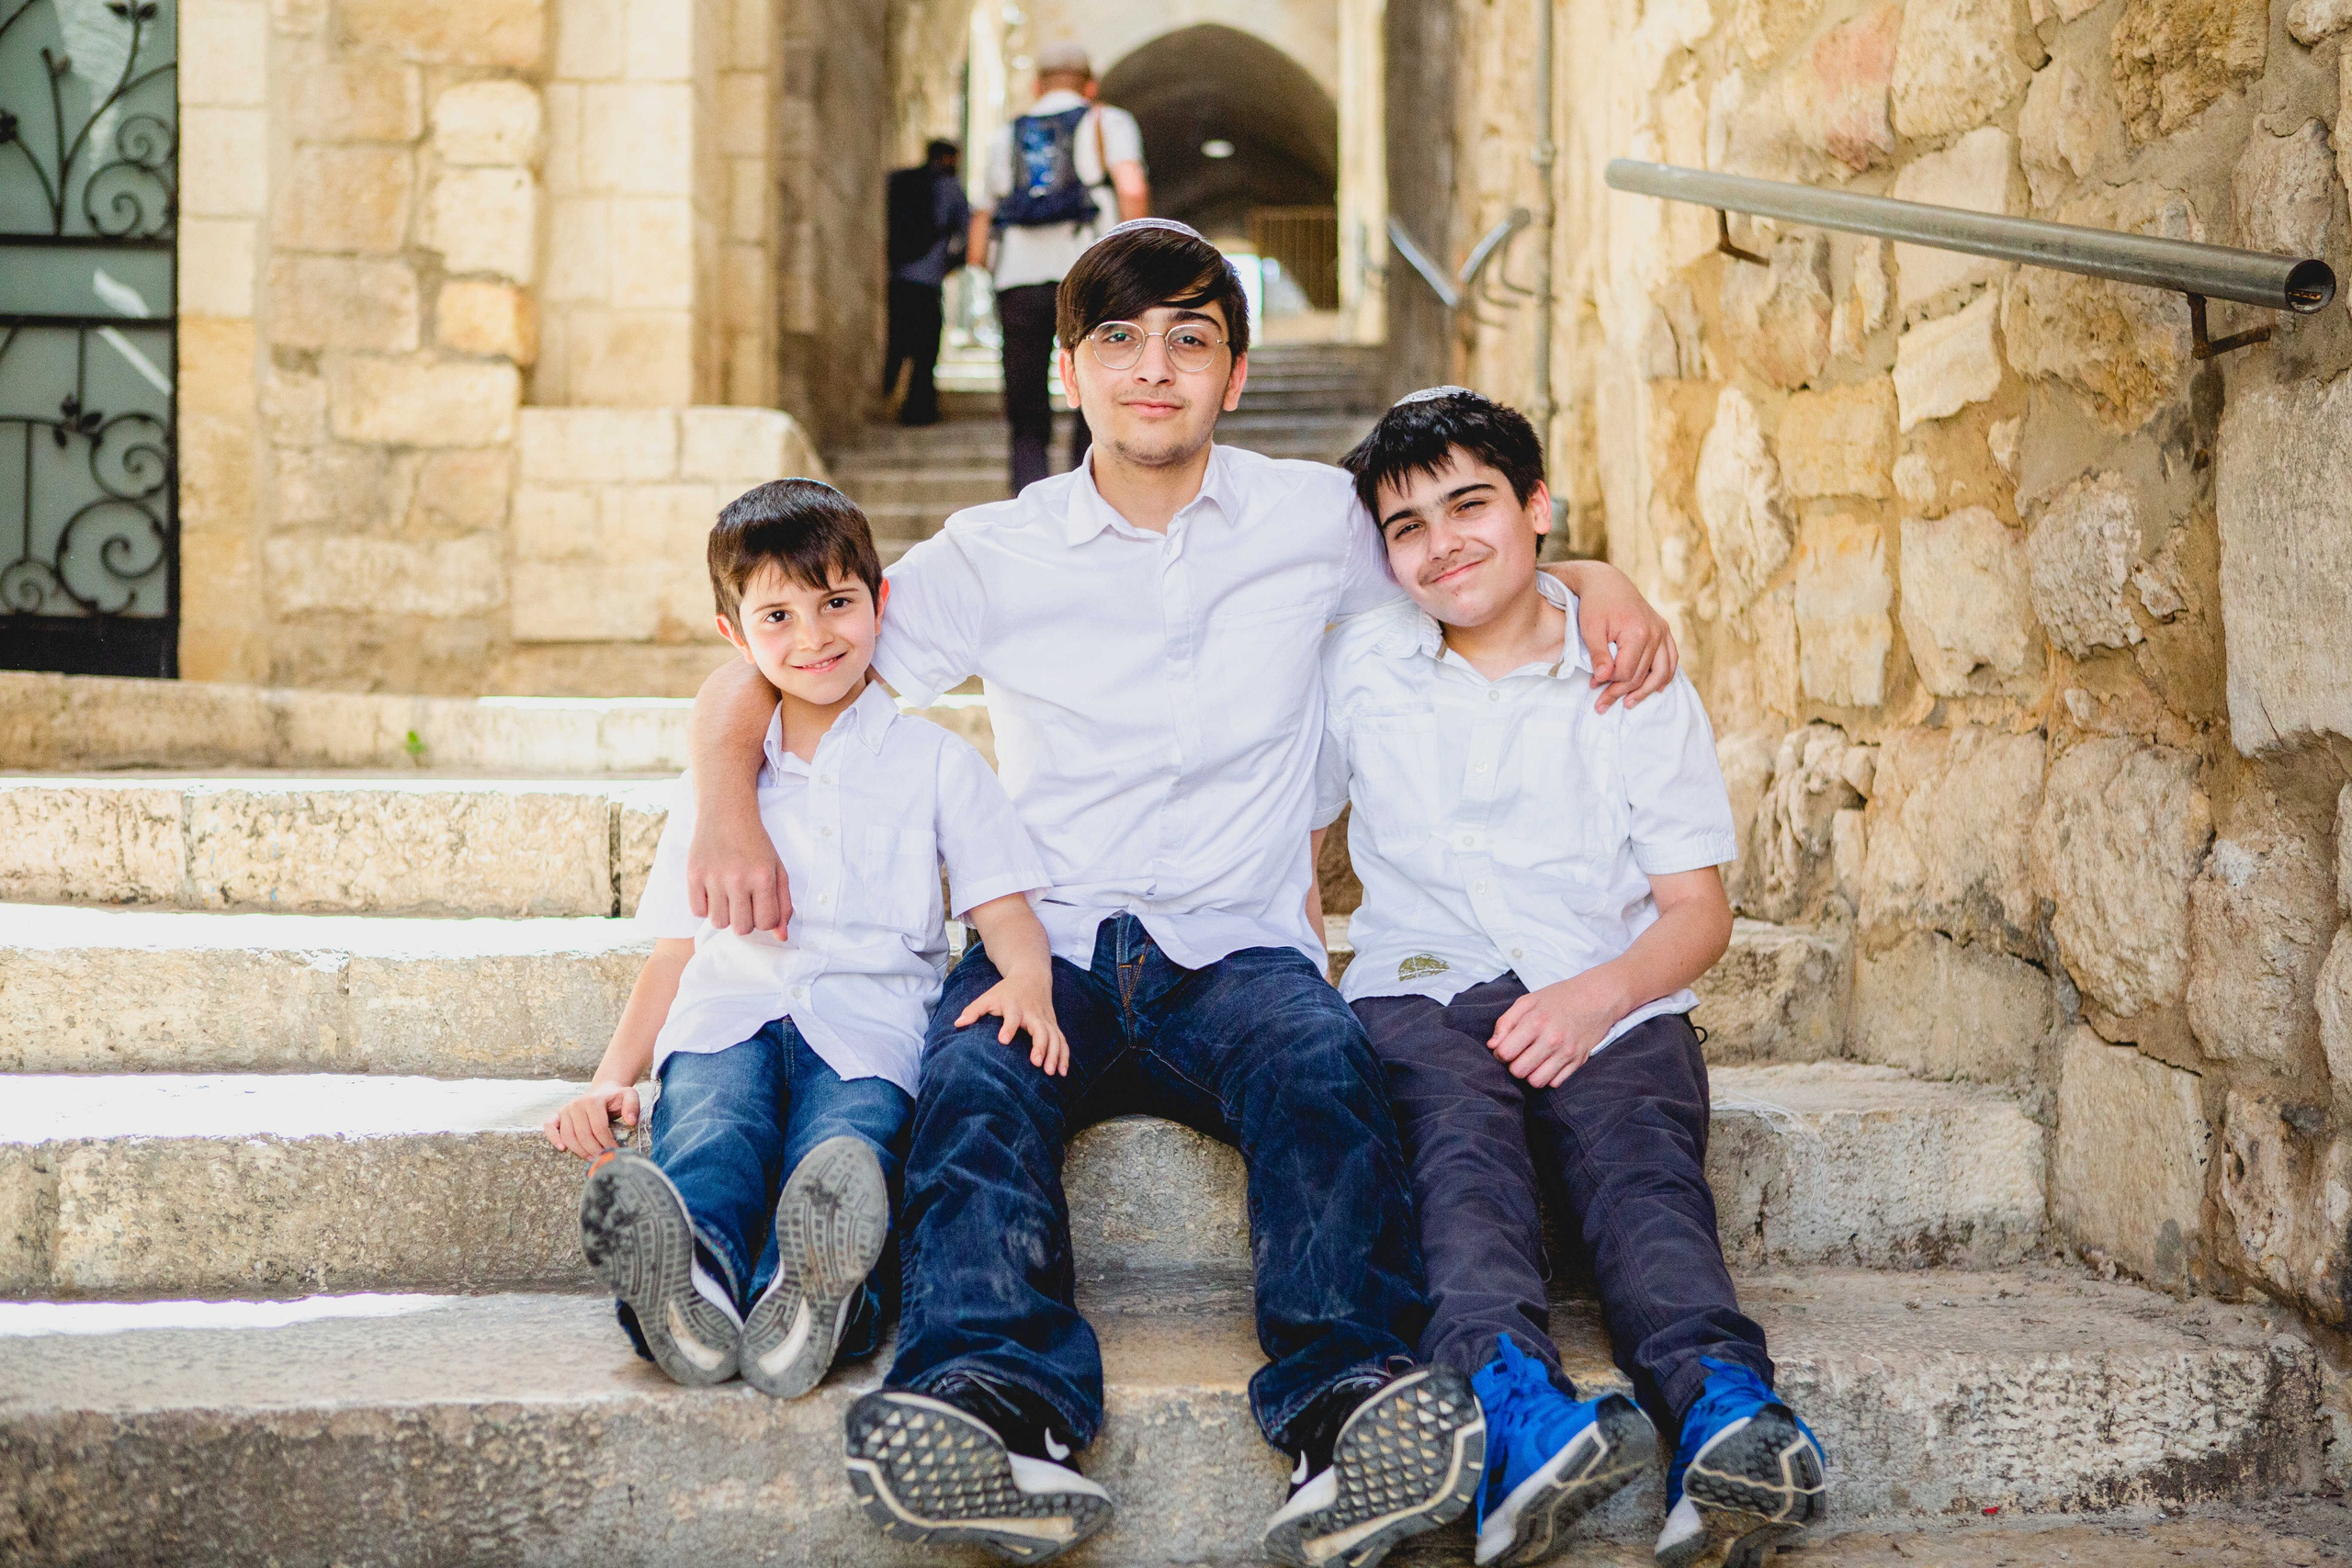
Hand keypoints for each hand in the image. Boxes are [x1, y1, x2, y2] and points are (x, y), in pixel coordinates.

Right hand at [546, 1081, 641, 1157]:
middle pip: (583, 1135)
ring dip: (580, 1151)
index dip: (607, 1142)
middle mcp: (576, 1104)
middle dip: (595, 1150)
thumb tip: (630, 1122)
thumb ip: (633, 1106)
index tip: (615, 1151)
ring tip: (592, 1158)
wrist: (603, 1091)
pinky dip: (553, 1138)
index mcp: (593, 1100)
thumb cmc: (616, 1098)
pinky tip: (562, 1149)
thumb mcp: (629, 1096)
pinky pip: (550, 1127)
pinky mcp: (557, 1114)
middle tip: (604, 1159)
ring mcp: (565, 1109)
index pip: (599, 1128)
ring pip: (568, 1136)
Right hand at [688, 803, 791, 934]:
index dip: (765, 919)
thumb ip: (783, 904)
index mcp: (763, 877)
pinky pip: (698, 911)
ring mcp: (713, 877)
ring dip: (724, 914)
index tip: (761, 906)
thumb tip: (781, 937)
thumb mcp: (776, 869)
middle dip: (745, 920)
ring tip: (727, 895)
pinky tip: (712, 890)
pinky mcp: (693, 875)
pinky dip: (705, 906)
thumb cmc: (755, 844)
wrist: (726, 813)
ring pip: (718, 923)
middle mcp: (738, 878)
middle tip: (744, 901)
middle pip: (741, 928)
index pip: (766, 923)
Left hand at [955, 970, 1069, 1075]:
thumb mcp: (988, 997)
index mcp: (1015, 1006)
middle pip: (1040, 1029)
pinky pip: (1062, 1041)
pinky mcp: (1053, 1025)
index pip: (1012, 1017)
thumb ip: (973, 1010)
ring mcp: (1046, 1020)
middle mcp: (1033, 1013)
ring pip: (1055, 1037)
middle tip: (1035, 1063)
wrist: (1031, 976)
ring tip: (1050, 1072)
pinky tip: (1062, 1072)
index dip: (1008, 1027)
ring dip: (1054, 1054)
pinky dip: (1064, 1056)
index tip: (1003, 1040)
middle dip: (1040, 1046)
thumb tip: (958, 1024)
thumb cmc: (1006, 991)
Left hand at [1489, 975, 1623, 1088]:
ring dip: (1530, 1074)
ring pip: (1536, 1082)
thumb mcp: (1528, 1001)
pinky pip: (1555, 1083)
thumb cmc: (1559, 998)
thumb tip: (1492, 1045)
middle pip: (1518, 1071)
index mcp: (1536, 1022)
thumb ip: (1506, 1022)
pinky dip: (1548, 1076)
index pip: (1505, 1053)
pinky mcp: (1578, 1062)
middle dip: (1514, 1065)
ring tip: (1532, 1060)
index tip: (1505, 1047)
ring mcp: (1567, 1053)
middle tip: (1519, 1054)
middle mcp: (1552, 1040)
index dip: (1500, 1052)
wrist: (1597, 998)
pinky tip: (1548, 1062)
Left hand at [1560, 563, 1678, 712]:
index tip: (1592, 687)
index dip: (1609, 684)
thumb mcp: (1590, 629)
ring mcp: (1662, 632)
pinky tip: (1658, 688)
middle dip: (1620, 692)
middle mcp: (1655, 633)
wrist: (1607, 583)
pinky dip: (1666, 675)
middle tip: (1601, 705)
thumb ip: (1598, 654)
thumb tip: (1603, 679)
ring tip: (1629, 704)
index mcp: (1637, 633)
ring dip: (1646, 691)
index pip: (1626, 672)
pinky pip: (1671, 659)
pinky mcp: (1664, 631)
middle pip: (1642, 675)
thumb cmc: (1595, 605)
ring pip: (1661, 672)